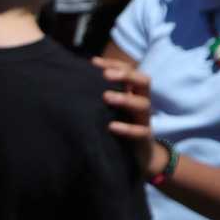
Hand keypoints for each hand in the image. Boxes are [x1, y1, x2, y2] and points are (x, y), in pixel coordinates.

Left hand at [94, 57, 163, 174]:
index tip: (94, 63)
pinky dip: (126, 128)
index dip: (114, 64)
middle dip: (126, 75)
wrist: (138, 157)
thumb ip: (101, 95)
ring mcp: (144, 120)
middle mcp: (141, 103)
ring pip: (143, 105)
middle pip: (144, 81)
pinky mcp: (144, 139)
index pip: (130, 71)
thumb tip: (76, 78)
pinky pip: (140, 132)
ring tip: (106, 97)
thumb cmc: (120, 127)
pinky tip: (112, 126)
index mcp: (134, 93)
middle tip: (106, 75)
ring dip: (124, 99)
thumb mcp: (111, 109)